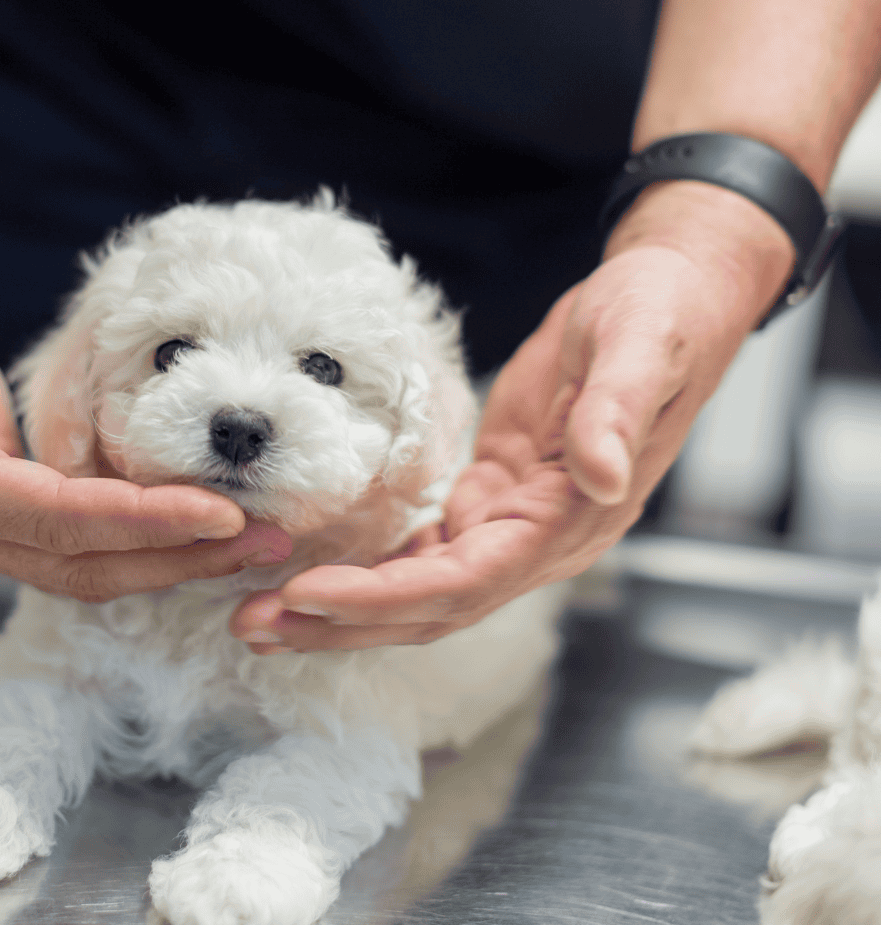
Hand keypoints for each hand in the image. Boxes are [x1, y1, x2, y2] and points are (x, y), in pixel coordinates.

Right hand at [0, 221, 290, 598]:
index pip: (49, 519)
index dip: (135, 520)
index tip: (218, 513)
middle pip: (80, 562)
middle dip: (175, 555)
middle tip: (265, 540)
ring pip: (89, 563)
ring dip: (172, 557)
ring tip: (255, 539)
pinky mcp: (5, 508)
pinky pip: (85, 539)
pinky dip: (146, 536)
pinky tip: (204, 522)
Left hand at [231, 182, 791, 651]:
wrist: (669, 300)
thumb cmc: (660, 316)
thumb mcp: (643, 346)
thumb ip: (618, 411)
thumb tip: (600, 477)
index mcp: (572, 517)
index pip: (467, 581)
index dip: (387, 597)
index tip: (310, 595)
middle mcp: (539, 540)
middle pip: (431, 607)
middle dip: (343, 621)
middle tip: (255, 625)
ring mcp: (513, 527)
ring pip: (420, 592)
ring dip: (344, 609)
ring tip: (263, 616)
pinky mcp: (489, 502)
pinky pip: (423, 556)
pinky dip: (368, 572)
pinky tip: (314, 577)